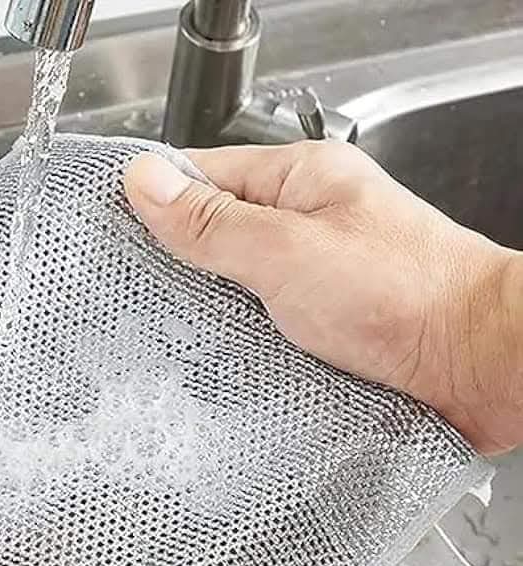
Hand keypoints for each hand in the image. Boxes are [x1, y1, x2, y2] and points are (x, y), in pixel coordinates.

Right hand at [125, 142, 522, 454]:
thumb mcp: (286, 250)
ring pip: (236, 286)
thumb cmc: (406, 294)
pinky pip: (262, 324)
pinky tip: (217, 360)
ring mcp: (315, 276)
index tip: (112, 231)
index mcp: (301, 181)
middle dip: (178, 266)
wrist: (479, 363)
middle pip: (216, 234)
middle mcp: (308, 224)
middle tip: (137, 295)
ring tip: (172, 333)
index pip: (203, 175)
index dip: (154, 201)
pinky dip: (239, 341)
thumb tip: (146, 184)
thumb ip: (212, 222)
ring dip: (209, 310)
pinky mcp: (324, 325)